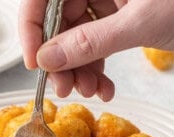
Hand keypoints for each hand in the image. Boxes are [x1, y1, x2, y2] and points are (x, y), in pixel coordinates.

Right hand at [19, 0, 173, 100]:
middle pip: (58, 23)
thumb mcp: (140, 23)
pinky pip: (95, 46)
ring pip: (76, 40)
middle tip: (65, 89)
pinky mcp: (117, 19)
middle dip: (62, 62)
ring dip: (80, 71)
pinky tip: (104, 87)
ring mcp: (105, 1)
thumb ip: (90, 41)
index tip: (35, 64)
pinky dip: (97, 70)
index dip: (32, 30)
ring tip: (91, 91)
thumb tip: (49, 59)